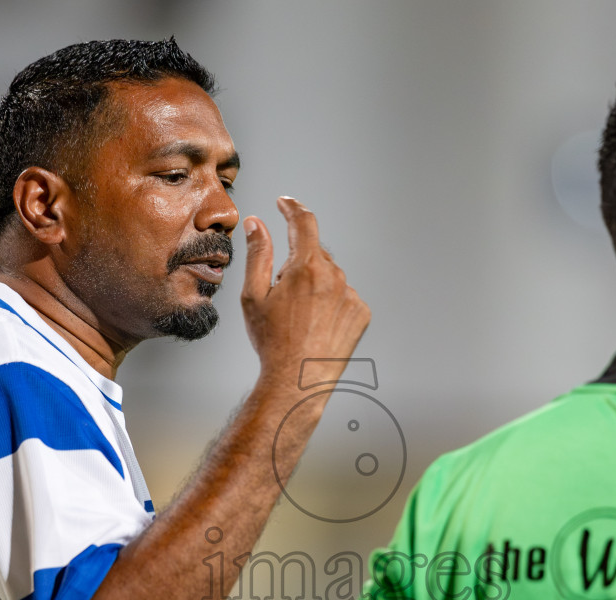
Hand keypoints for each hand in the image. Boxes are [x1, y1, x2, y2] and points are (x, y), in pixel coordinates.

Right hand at [240, 197, 370, 391]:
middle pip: (315, 255)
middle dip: (298, 266)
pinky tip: (317, 326)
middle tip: (281, 298)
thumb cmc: (272, 341)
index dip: (292, 208)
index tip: (285, 203)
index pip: (303, 222)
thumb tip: (256, 224)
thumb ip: (258, 253)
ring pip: (330, 277)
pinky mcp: (361, 312)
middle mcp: (335, 276)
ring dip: (315, 286)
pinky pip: (344, 297)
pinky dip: (331, 304)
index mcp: (306, 267)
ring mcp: (351, 295)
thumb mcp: (254, 295)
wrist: (298, 380)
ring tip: (300, 319)